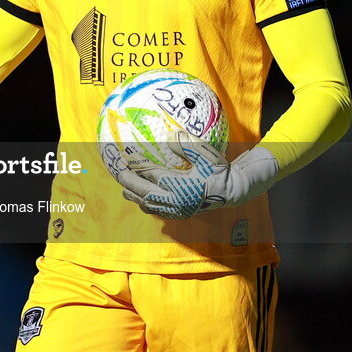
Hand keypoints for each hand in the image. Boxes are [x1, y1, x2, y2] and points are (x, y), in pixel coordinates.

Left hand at [111, 132, 278, 219]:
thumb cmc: (219, 170)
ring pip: (148, 205)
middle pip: (144, 192)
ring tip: (124, 187)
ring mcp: (176, 210)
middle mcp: (175, 201)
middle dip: (129, 182)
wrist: (233, 191)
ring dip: (135, 195)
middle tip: (118, 171)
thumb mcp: (205, 154)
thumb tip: (167, 136)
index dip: (137, 165)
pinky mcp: (180, 214)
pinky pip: (156, 210)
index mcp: (179, 186)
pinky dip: (145, 203)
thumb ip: (186, 145)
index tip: (127, 157)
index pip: (151, 175)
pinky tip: (142, 197)